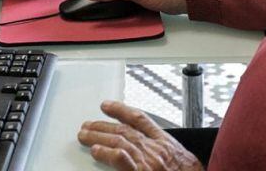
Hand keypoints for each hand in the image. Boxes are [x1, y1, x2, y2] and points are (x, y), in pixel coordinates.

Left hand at [79, 101, 202, 170]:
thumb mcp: (181, 158)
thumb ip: (164, 151)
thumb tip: (149, 151)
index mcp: (165, 142)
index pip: (140, 119)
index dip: (121, 110)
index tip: (106, 105)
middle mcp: (156, 148)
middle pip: (125, 130)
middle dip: (103, 125)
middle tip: (86, 125)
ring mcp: (150, 161)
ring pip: (120, 141)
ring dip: (99, 136)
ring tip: (84, 135)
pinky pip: (124, 160)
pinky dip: (109, 153)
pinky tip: (97, 150)